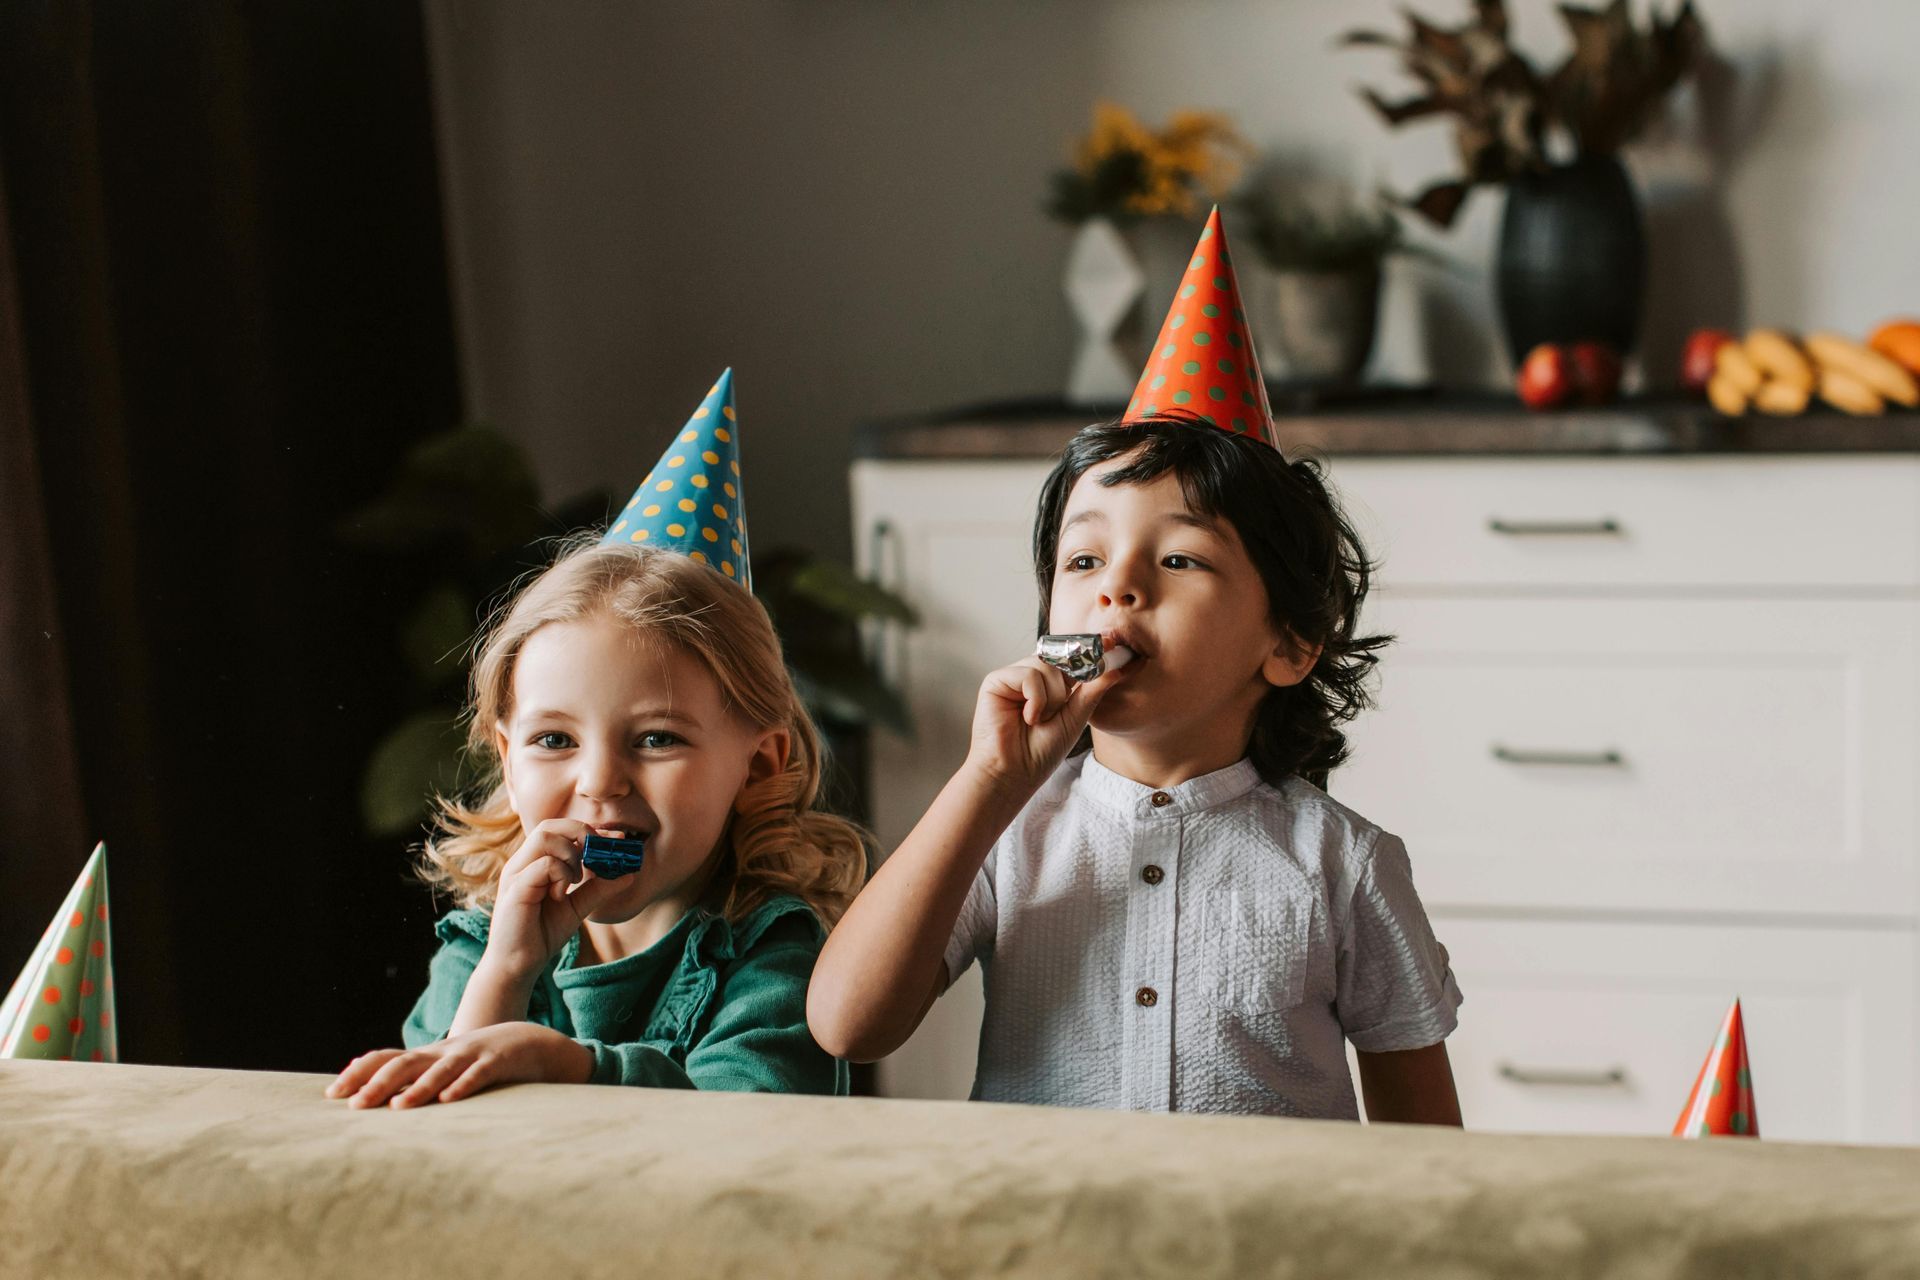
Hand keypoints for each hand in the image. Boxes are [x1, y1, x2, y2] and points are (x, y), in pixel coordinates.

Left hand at [325, 1023, 592, 1108]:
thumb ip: (417, 1081)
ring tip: (397, 1108)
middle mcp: (444, 1052)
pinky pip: (479, 1073)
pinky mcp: (498, 1061)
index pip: (385, 1058)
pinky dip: (463, 1086)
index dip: (359, 1072)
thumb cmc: (482, 1062)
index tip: (332, 1093)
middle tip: (354, 1106)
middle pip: (404, 1063)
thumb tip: (378, 1102)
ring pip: (440, 1069)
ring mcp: (471, 1054)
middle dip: (377, 1084)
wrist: (532, 1043)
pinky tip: (450, 1100)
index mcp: (428, 1056)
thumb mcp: (447, 1069)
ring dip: (418, 1089)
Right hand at [483, 818, 625, 978]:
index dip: (590, 829)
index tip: (618, 838)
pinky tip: (562, 894)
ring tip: (575, 880)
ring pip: (545, 837)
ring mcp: (516, 873)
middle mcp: (522, 862)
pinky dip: (561, 874)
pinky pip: (544, 864)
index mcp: (534, 862)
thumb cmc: (541, 934)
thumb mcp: (577, 907)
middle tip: (599, 853)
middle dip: (581, 832)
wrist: (517, 965)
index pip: (560, 830)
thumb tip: (629, 874)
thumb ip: (599, 889)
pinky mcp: (515, 888)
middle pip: (550, 825)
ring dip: (571, 853)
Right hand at [964, 655, 1126, 797]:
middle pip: (1059, 658)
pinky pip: (1028, 675)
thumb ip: (1093, 690)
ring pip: (1046, 666)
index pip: (1070, 659)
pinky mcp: (996, 681)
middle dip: (1065, 688)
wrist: (1014, 773)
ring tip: (1039, 720)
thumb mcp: (1076, 718)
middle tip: (1059, 711)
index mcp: (1049, 685)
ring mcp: (1012, 677)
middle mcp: (1030, 677)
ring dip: (1051, 699)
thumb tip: (1117, 669)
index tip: (1111, 644)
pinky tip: (1028, 718)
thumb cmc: (1041, 752)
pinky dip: (1035, 699)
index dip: (1089, 652)